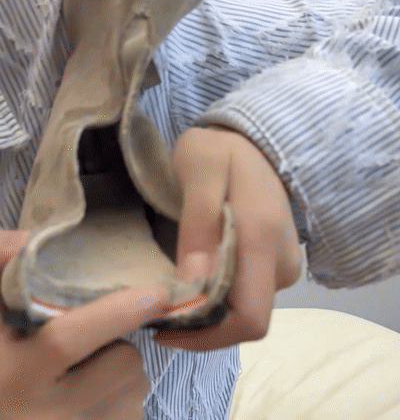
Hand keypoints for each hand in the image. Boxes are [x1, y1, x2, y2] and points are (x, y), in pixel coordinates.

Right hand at [0, 230, 167, 419]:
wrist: (6, 412)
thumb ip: (3, 270)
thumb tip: (28, 240)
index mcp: (13, 376)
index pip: (66, 341)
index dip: (117, 314)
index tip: (157, 294)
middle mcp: (44, 417)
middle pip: (121, 365)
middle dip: (119, 347)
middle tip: (90, 347)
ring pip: (133, 392)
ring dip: (121, 376)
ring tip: (83, 378)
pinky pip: (132, 416)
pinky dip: (121, 403)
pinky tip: (88, 405)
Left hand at [155, 126, 301, 350]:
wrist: (254, 143)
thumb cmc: (220, 151)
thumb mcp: (199, 172)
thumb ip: (198, 225)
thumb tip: (191, 283)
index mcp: (263, 240)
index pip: (249, 317)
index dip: (208, 334)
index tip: (165, 325)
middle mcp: (282, 261)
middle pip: (246, 321)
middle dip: (203, 326)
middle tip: (160, 310)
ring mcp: (284, 263)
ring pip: (246, 310)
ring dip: (210, 313)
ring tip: (174, 293)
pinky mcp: (277, 262)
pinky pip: (249, 294)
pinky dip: (221, 299)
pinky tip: (197, 281)